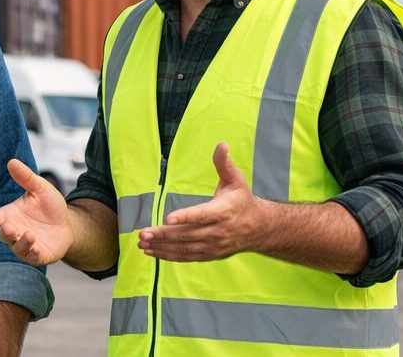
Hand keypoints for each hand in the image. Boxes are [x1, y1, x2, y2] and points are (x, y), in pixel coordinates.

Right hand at [0, 160, 73, 265]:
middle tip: (9, 227)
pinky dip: (32, 253)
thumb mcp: (40, 188)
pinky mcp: (38, 255)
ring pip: (17, 247)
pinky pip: (32, 257)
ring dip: (21, 243)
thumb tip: (12, 162)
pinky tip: (36, 247)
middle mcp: (15, 231)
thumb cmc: (49, 207)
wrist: (68, 224)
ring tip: (30, 235)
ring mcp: (25, 245)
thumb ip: (26, 177)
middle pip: (3, 235)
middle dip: (5, 233)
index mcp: (10, 215)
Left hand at [138, 143, 273, 261]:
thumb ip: (224, 164)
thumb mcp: (236, 180)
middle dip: (164, 234)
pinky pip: (187, 257)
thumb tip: (221, 145)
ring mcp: (213, 245)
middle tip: (144, 233)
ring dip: (162, 247)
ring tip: (143, 243)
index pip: (202, 215)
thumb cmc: (242, 200)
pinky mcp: (209, 254)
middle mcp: (218, 231)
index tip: (168, 218)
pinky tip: (153, 252)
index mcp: (224, 211)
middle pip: (188, 234)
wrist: (259, 228)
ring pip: (185, 248)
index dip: (185, 217)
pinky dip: (169, 256)